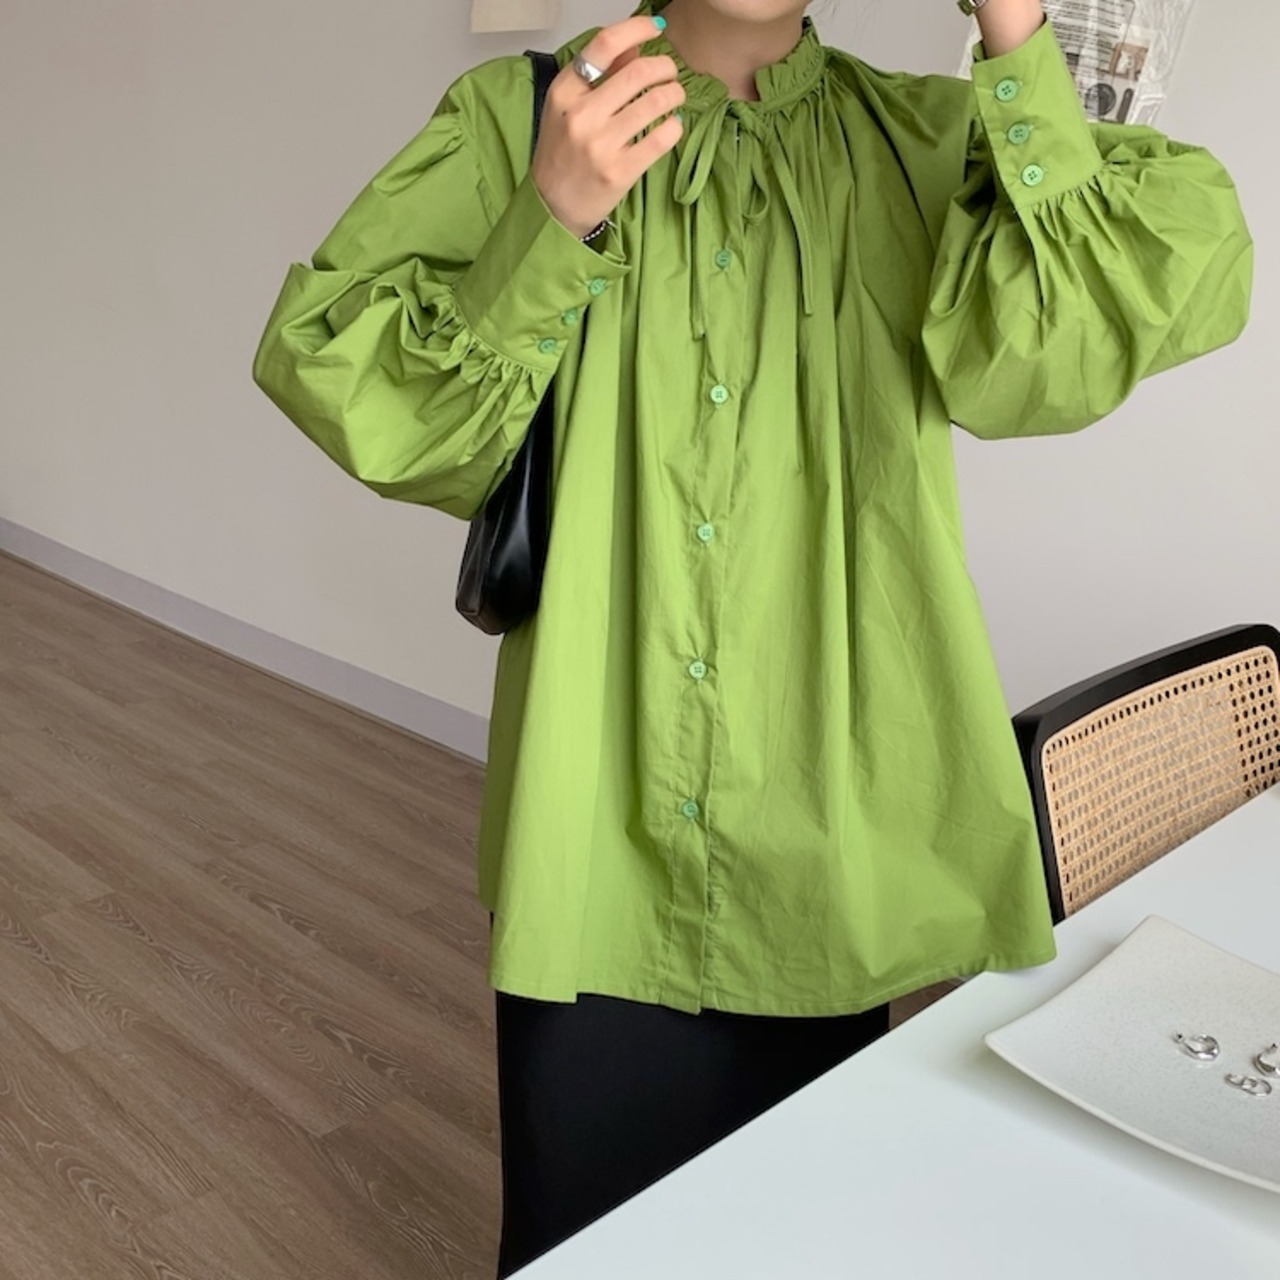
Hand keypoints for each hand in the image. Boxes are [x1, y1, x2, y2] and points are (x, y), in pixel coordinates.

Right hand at [530, 14, 685, 238]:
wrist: (552, 207)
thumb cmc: (562, 154)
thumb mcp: (568, 108)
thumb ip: (601, 77)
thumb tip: (635, 48)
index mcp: (565, 92)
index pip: (604, 46)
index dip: (636, 29)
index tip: (655, 28)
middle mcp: (581, 115)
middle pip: (638, 72)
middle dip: (665, 67)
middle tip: (670, 73)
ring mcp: (601, 145)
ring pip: (655, 102)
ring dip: (674, 93)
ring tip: (675, 96)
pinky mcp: (620, 171)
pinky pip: (661, 138)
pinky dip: (675, 126)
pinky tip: (673, 125)